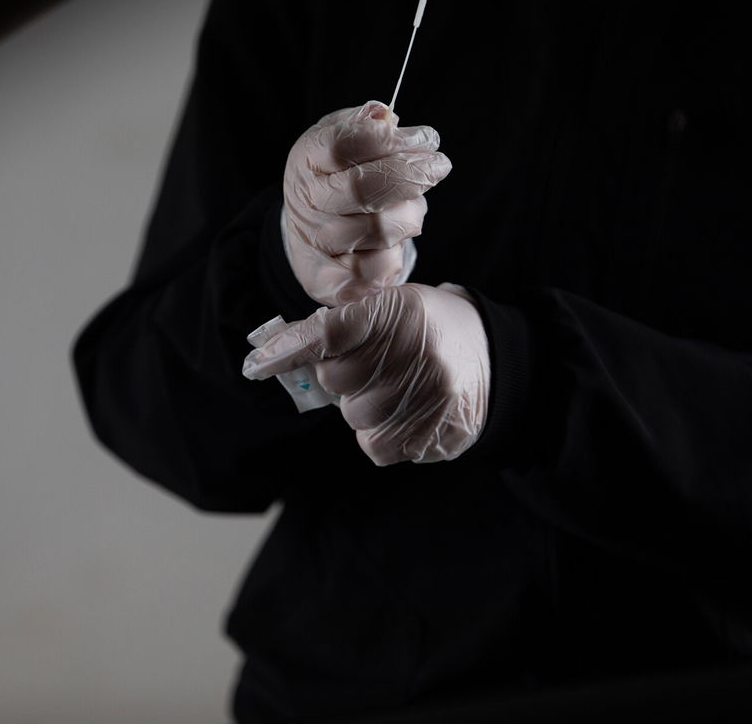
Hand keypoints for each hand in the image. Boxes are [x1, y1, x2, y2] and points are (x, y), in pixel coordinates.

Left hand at [242, 283, 488, 465]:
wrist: (495, 362)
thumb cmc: (427, 330)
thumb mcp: (392, 305)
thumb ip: (340, 323)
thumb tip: (275, 351)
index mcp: (400, 310)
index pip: (331, 331)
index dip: (290, 349)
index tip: (256, 364)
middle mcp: (416, 353)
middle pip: (336, 378)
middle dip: (343, 374)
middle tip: (373, 364)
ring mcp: (428, 397)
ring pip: (354, 415)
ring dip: (363, 405)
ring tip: (396, 388)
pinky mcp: (433, 436)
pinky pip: (373, 445)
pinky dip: (378, 434)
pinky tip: (403, 413)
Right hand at [282, 101, 451, 305]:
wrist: (308, 227)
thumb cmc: (337, 174)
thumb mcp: (343, 137)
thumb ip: (365, 124)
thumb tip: (384, 114)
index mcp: (308, 158)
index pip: (346, 144)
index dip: (392, 140)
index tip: (425, 139)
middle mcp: (307, 201)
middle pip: (365, 188)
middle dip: (413, 175)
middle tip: (438, 167)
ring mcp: (316, 242)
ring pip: (380, 230)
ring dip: (411, 215)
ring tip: (412, 206)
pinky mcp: (327, 280)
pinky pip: (374, 271)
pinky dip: (395, 256)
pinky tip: (396, 241)